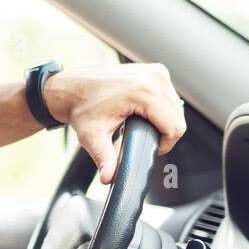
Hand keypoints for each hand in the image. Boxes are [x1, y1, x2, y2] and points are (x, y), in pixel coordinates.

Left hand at [43, 63, 185, 184]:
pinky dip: (161, 108)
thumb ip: (104, 158)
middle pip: (178, 118)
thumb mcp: (92, 136)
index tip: (148, 148)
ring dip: (163, 120)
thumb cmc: (81, 108)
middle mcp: (153, 78)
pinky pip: (170, 96)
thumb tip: (108, 178)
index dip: (165, 144)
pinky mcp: (155, 70)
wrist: (71, 88)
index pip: (174, 127)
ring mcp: (155, 71)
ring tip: (140, 125)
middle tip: (140, 137)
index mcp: (144, 92)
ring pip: (176, 107)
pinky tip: (143, 113)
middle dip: (163, 133)